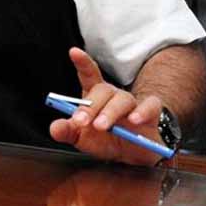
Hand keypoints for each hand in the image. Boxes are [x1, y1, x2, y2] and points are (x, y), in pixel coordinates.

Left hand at [49, 47, 163, 165]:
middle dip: (90, 106)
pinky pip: (150, 106)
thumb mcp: (82, 138)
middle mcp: (113, 95)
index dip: (82, 62)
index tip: (74, 51)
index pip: (88, 74)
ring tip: (101, 125)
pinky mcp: (151, 113)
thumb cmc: (105, 140)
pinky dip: (143, 112)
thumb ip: (68, 131)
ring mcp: (131, 102)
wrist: (132, 154)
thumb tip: (55, 128)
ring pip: (122, 99)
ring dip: (110, 112)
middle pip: (102, 90)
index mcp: (95, 95)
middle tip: (81, 121)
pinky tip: (134, 120)